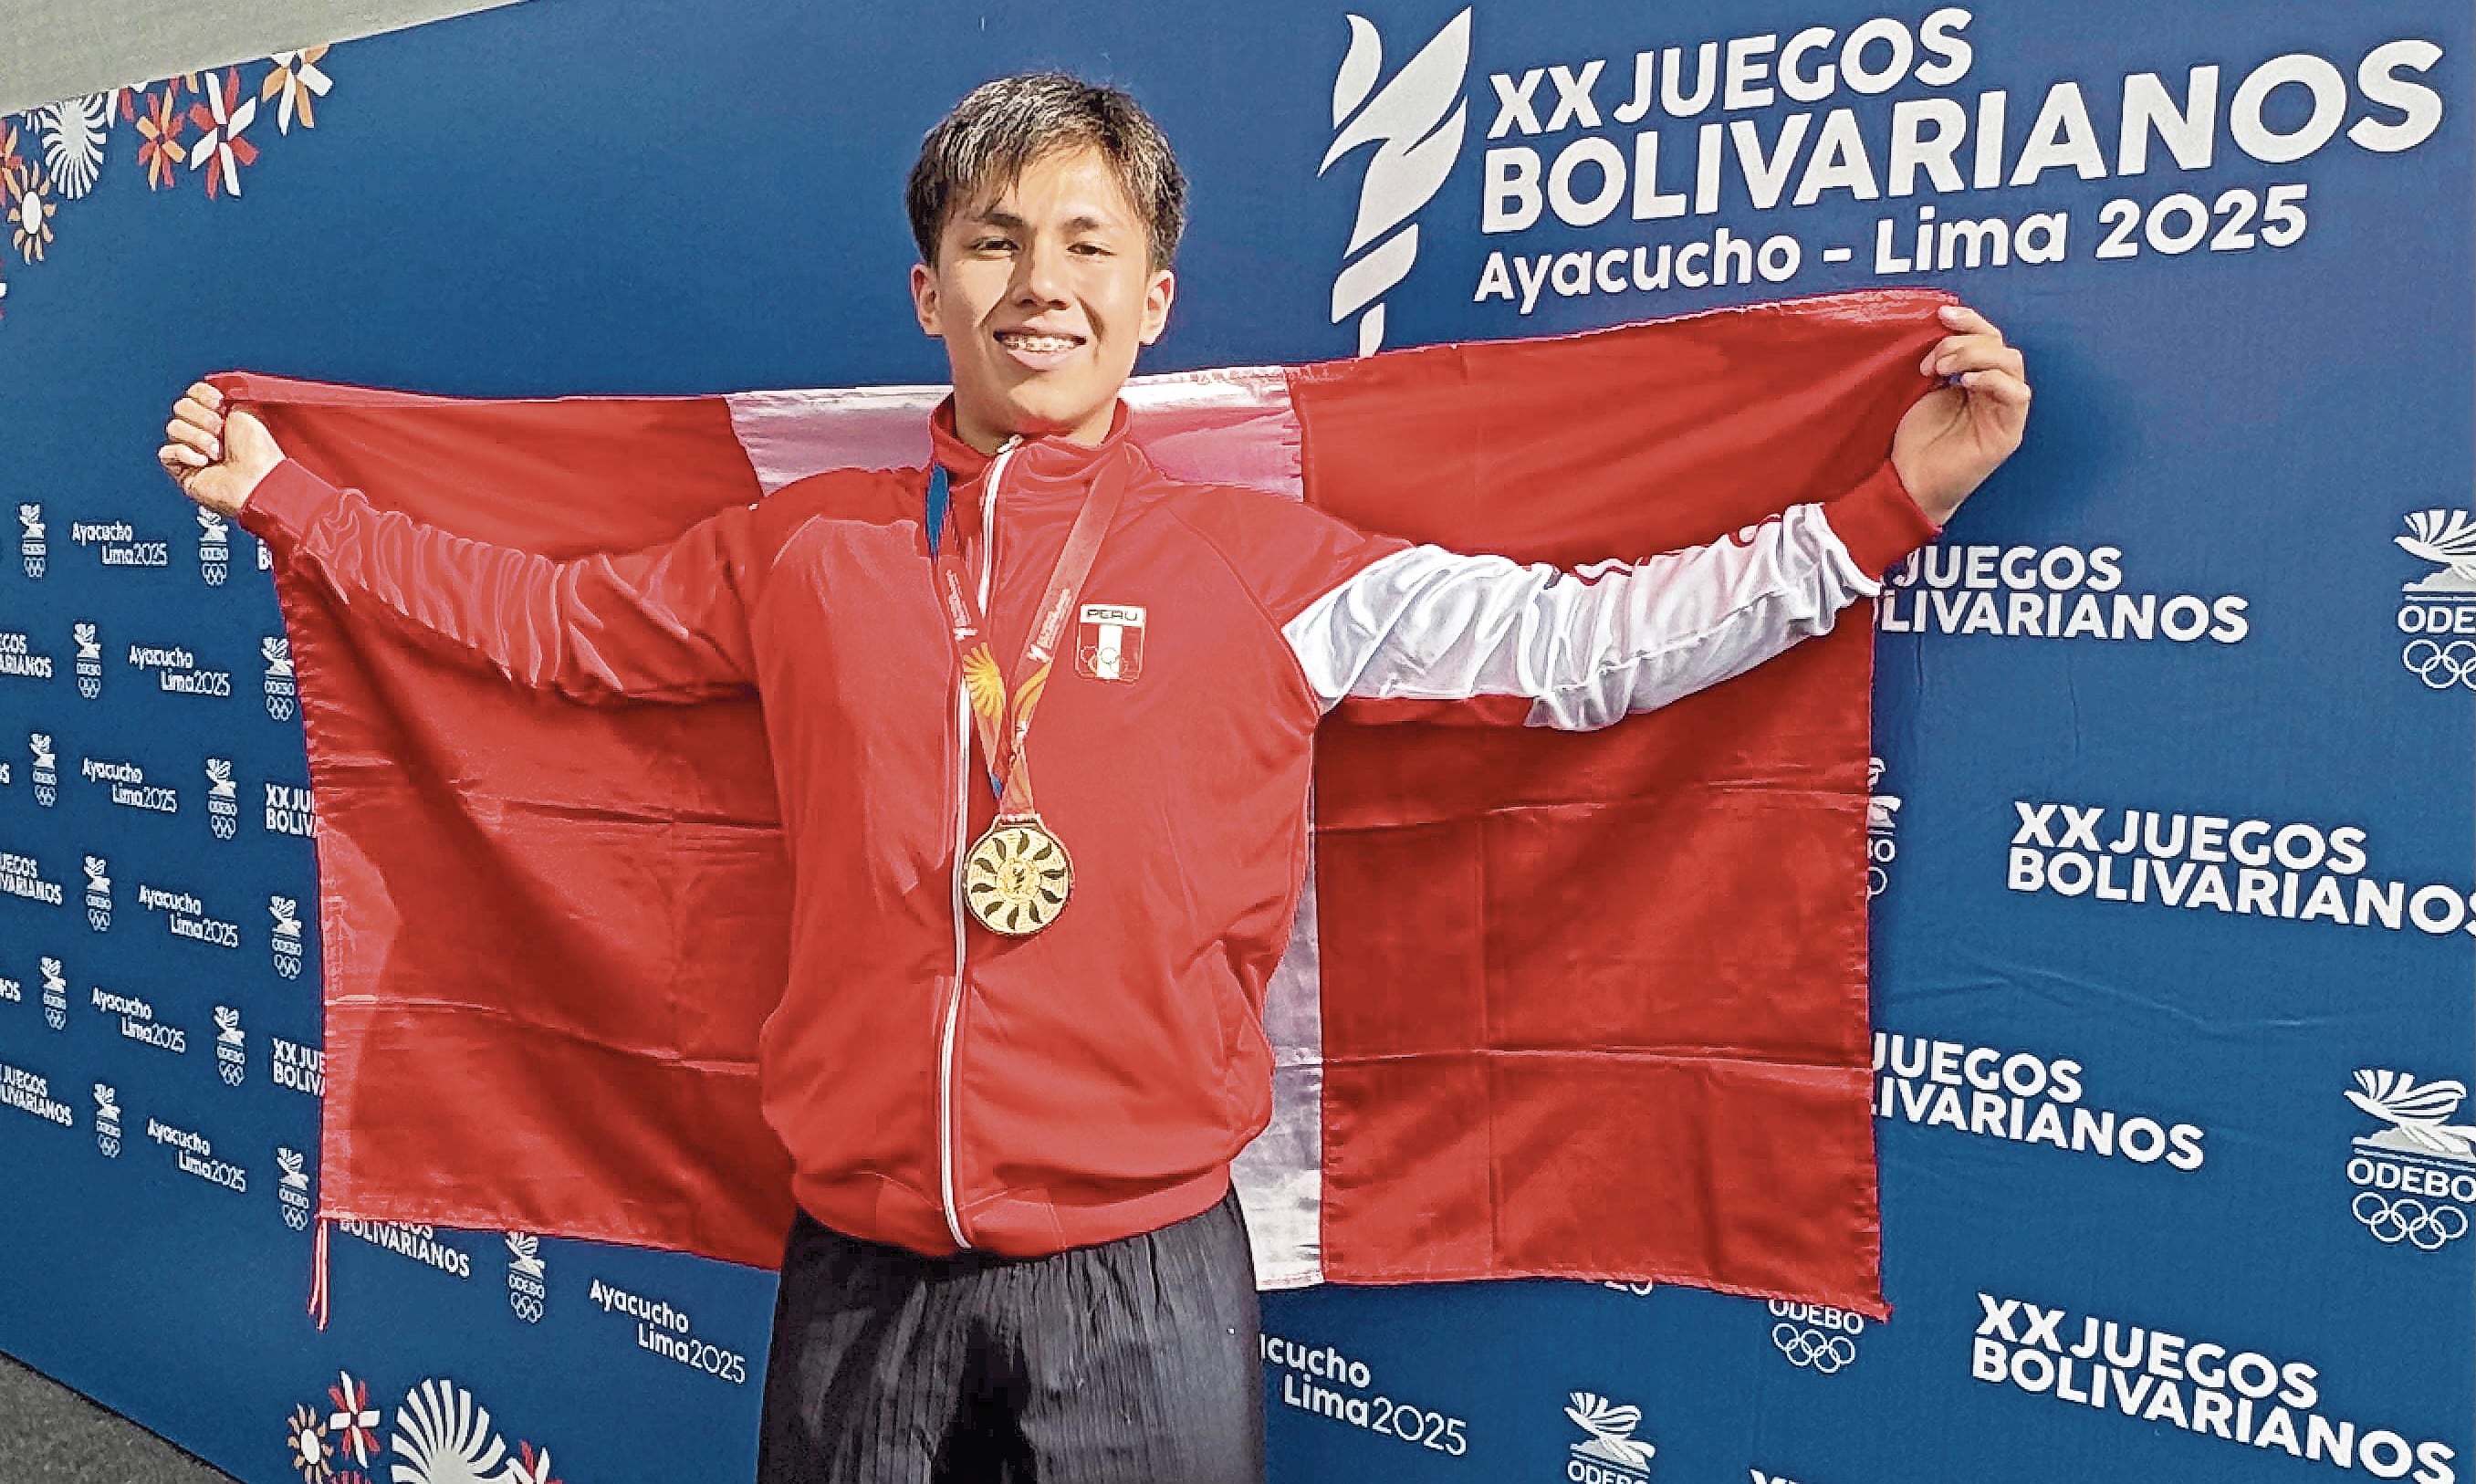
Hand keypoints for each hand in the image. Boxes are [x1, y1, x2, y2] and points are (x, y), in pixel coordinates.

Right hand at [159, 381, 282, 517]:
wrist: (257, 480)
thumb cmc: (258, 450)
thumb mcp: (246, 410)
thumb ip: (226, 395)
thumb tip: (211, 388)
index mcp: (220, 416)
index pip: (194, 393)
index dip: (202, 395)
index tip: (219, 404)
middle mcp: (205, 431)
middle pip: (180, 408)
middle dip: (202, 418)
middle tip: (221, 431)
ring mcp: (192, 451)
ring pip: (173, 428)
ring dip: (198, 438)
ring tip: (217, 452)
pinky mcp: (182, 470)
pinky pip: (166, 453)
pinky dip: (185, 454)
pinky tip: (204, 463)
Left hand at [1890, 303, 2030, 524]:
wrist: (1909, 481)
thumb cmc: (1915, 439)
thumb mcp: (1923, 389)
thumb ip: (1938, 360)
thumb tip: (1937, 327)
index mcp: (1978, 378)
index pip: (1986, 337)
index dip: (1969, 320)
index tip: (1942, 313)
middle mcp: (1996, 391)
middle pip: (1999, 345)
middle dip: (1964, 341)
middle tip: (1933, 359)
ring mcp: (2005, 411)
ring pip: (2010, 363)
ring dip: (1975, 356)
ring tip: (1942, 368)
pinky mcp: (2009, 432)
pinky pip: (2017, 395)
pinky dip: (1992, 380)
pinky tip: (1966, 383)